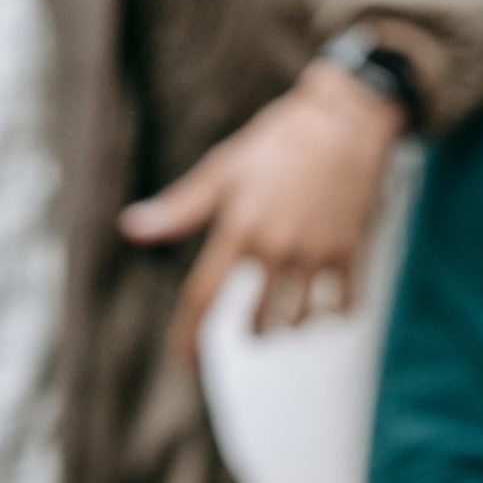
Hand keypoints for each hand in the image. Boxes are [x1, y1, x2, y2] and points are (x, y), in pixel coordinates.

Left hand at [119, 58, 407, 361]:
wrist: (346, 120)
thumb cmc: (279, 141)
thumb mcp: (224, 168)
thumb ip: (181, 208)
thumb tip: (131, 229)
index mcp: (238, 228)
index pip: (204, 296)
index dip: (189, 336)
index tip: (183, 362)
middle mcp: (276, 247)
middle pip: (257, 321)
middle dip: (253, 331)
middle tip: (255, 327)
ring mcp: (316, 251)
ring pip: (299, 319)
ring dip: (291, 326)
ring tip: (291, 318)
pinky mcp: (351, 249)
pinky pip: (344, 303)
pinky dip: (334, 314)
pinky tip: (329, 307)